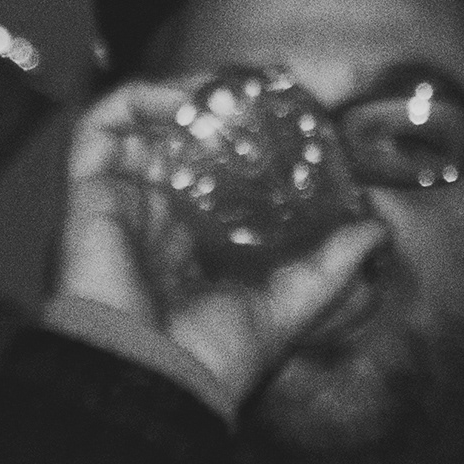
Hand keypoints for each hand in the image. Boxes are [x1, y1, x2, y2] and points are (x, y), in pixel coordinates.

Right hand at [52, 82, 385, 415]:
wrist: (155, 379)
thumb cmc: (212, 357)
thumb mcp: (288, 305)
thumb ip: (329, 266)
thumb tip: (375, 231)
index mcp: (195, 242)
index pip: (219, 171)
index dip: (246, 137)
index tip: (285, 111)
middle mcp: (156, 216)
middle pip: (181, 139)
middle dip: (217, 106)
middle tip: (257, 85)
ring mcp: (121, 201)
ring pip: (142, 124)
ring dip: (181, 95)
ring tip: (221, 87)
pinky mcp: (89, 193)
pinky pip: (101, 128)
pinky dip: (138, 101)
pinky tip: (183, 99)